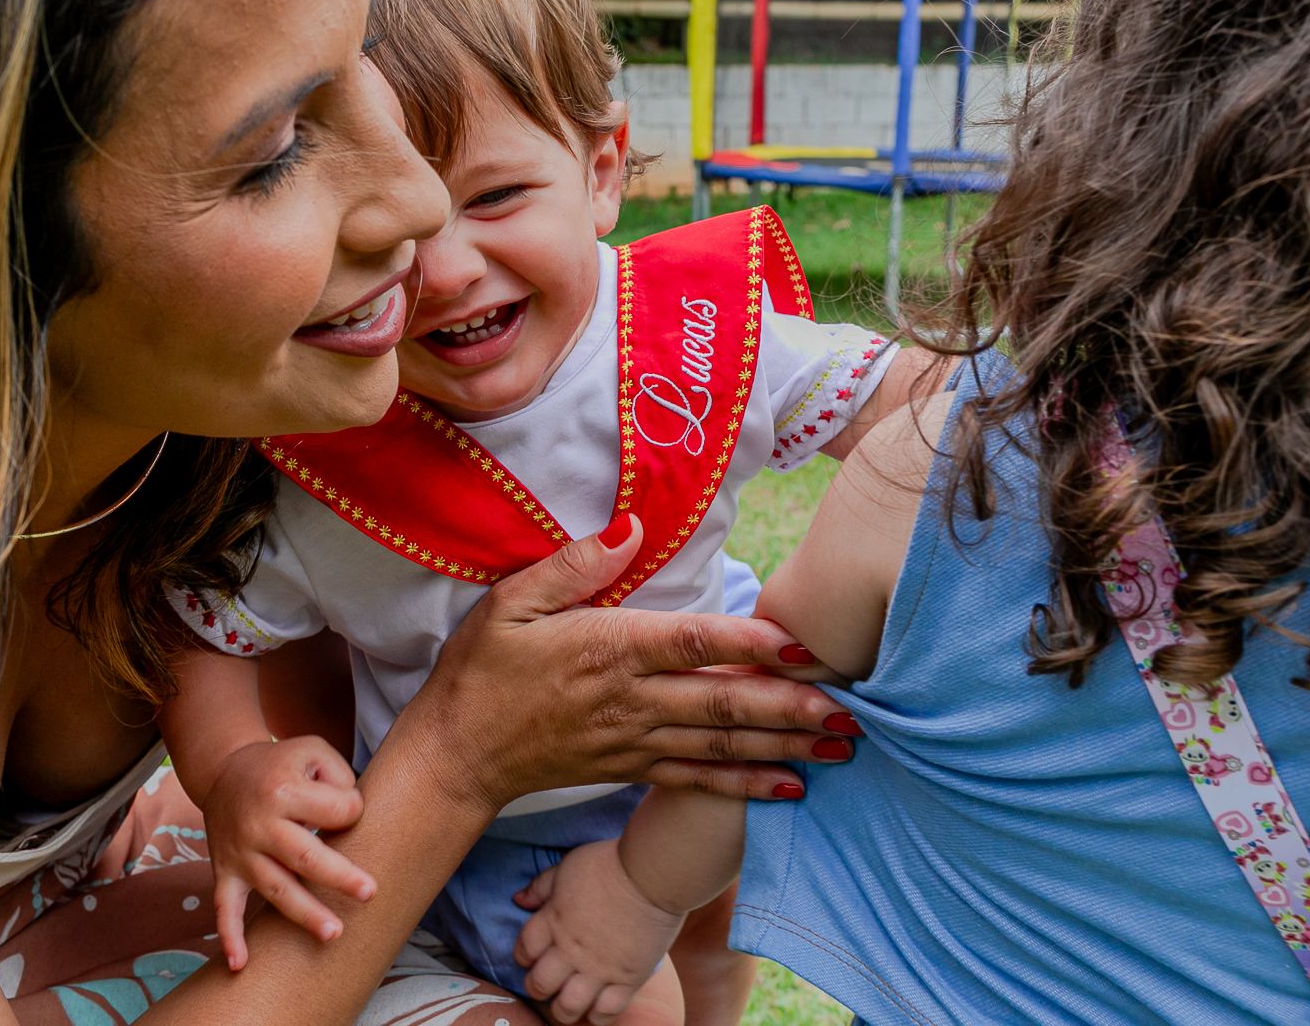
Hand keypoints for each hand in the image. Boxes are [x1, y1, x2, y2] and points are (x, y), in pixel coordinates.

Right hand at [200, 735, 374, 970]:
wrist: (224, 772)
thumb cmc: (281, 765)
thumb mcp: (312, 750)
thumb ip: (340, 775)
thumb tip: (353, 814)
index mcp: (284, 791)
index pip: (335, 812)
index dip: (352, 809)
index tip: (351, 808)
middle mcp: (260, 824)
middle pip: (305, 857)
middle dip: (339, 877)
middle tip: (370, 893)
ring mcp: (241, 852)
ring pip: (276, 889)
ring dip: (304, 914)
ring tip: (334, 934)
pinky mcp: (226, 871)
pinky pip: (224, 907)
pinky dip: (230, 936)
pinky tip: (241, 965)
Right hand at [390, 516, 857, 815]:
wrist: (456, 754)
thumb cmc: (482, 670)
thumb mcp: (511, 601)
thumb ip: (573, 564)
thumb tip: (631, 524)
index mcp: (607, 650)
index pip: (691, 643)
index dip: (751, 644)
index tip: (804, 644)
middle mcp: (630, 700)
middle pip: (723, 703)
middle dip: (792, 706)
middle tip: (853, 708)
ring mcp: (634, 741)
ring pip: (721, 745)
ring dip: (785, 744)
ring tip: (843, 745)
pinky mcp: (631, 770)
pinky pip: (698, 781)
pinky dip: (746, 785)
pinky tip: (791, 786)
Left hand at [513, 841, 684, 1024]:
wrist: (650, 874)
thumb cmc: (609, 864)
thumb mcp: (567, 867)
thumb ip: (541, 886)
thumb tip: (519, 900)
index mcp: (552, 921)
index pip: (524, 950)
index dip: (524, 956)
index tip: (532, 956)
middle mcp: (570, 950)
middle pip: (540, 984)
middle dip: (538, 987)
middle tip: (547, 983)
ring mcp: (598, 969)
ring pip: (568, 1007)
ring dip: (563, 1009)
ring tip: (568, 1002)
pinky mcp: (627, 980)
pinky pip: (606, 1013)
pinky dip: (598, 1017)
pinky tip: (597, 1008)